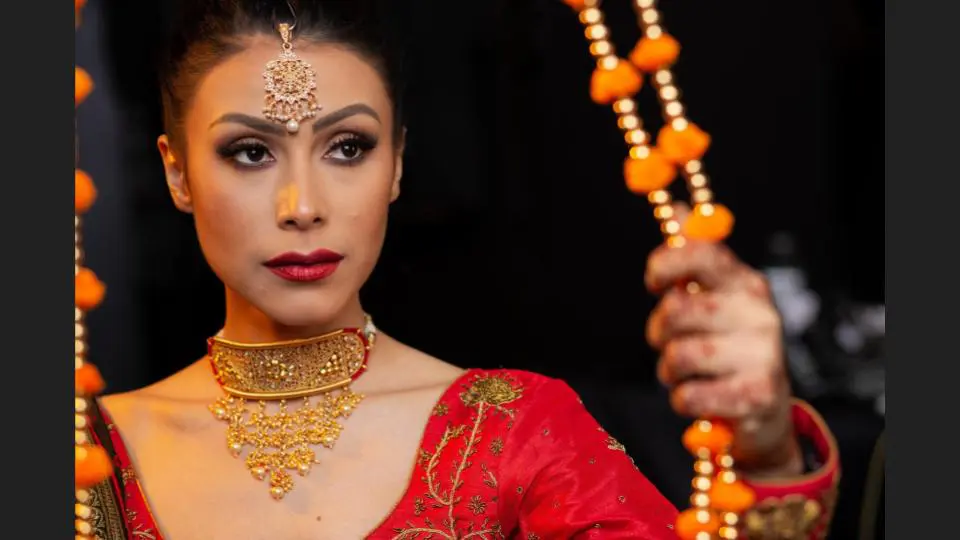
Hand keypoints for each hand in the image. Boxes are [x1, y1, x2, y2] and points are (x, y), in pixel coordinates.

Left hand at [645, 205, 802, 477]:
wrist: (764, 412)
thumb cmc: (725, 347)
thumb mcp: (713, 300)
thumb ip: (693, 259)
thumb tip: (677, 207)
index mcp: (745, 283)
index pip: (703, 253)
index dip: (666, 263)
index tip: (653, 282)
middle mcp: (759, 313)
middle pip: (678, 310)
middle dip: (659, 331)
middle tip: (666, 343)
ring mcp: (763, 354)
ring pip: (680, 355)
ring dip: (669, 371)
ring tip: (685, 375)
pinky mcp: (757, 395)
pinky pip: (690, 396)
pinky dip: (683, 401)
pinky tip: (698, 400)